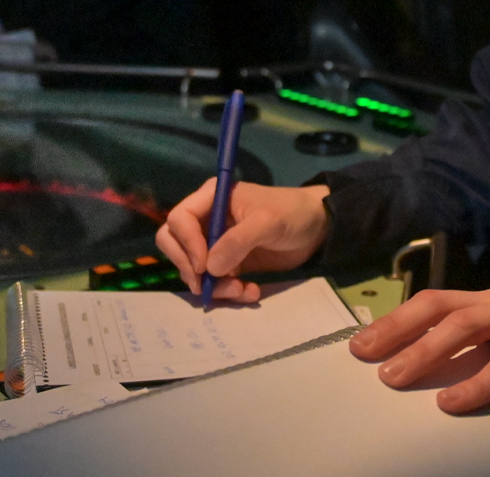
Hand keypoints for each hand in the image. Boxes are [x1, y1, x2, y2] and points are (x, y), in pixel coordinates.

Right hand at [154, 180, 329, 302]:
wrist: (316, 228)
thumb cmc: (291, 213)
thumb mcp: (267, 221)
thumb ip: (238, 241)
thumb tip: (210, 268)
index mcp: (212, 198)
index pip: (179, 219)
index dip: (186, 243)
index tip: (203, 265)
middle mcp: (207, 219)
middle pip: (174, 244)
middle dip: (188, 267)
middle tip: (207, 285)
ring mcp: (215, 242)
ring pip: (193, 268)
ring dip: (212, 285)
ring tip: (241, 290)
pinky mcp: (228, 263)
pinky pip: (214, 281)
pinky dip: (227, 291)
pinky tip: (251, 292)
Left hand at [349, 288, 489, 413]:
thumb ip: (483, 356)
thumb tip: (436, 383)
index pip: (434, 303)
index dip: (395, 320)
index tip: (359, 343)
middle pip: (440, 305)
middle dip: (398, 328)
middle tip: (363, 354)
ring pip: (468, 323)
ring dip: (427, 349)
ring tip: (396, 376)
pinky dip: (480, 381)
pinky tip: (454, 401)